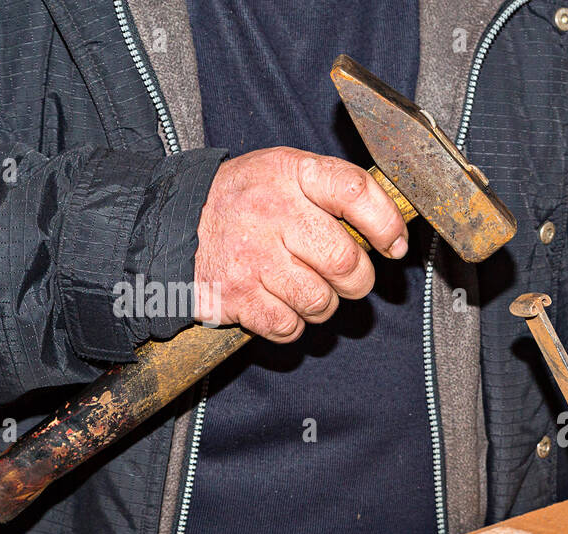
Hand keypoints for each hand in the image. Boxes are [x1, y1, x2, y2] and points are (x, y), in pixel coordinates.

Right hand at [193, 147, 407, 341]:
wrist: (174, 222)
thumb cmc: (248, 201)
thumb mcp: (289, 174)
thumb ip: (339, 193)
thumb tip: (394, 237)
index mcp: (291, 173)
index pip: (355, 192)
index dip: (386, 224)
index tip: (393, 245)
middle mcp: (272, 211)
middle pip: (345, 261)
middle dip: (357, 280)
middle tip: (344, 277)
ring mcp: (252, 256)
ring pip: (321, 301)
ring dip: (323, 305)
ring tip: (305, 287)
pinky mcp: (235, 295)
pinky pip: (289, 326)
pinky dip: (291, 324)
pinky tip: (277, 302)